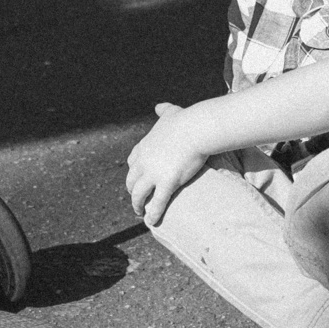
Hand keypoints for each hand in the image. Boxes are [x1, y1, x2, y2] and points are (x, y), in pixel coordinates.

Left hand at [125, 102, 208, 230]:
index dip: (134, 172)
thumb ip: (164, 111)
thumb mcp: (171, 113)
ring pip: (139, 194)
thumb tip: (158, 106)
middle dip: (133, 191)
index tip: (136, 179)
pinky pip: (156, 203)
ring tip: (141, 214)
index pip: (132, 162)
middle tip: (137, 200)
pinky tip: (152, 222)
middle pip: (131, 180)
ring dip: (138, 205)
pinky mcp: (166, 183)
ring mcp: (153, 173)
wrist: (196, 129)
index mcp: (144, 146)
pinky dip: (152, 214)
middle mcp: (144, 161)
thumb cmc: (187, 120)